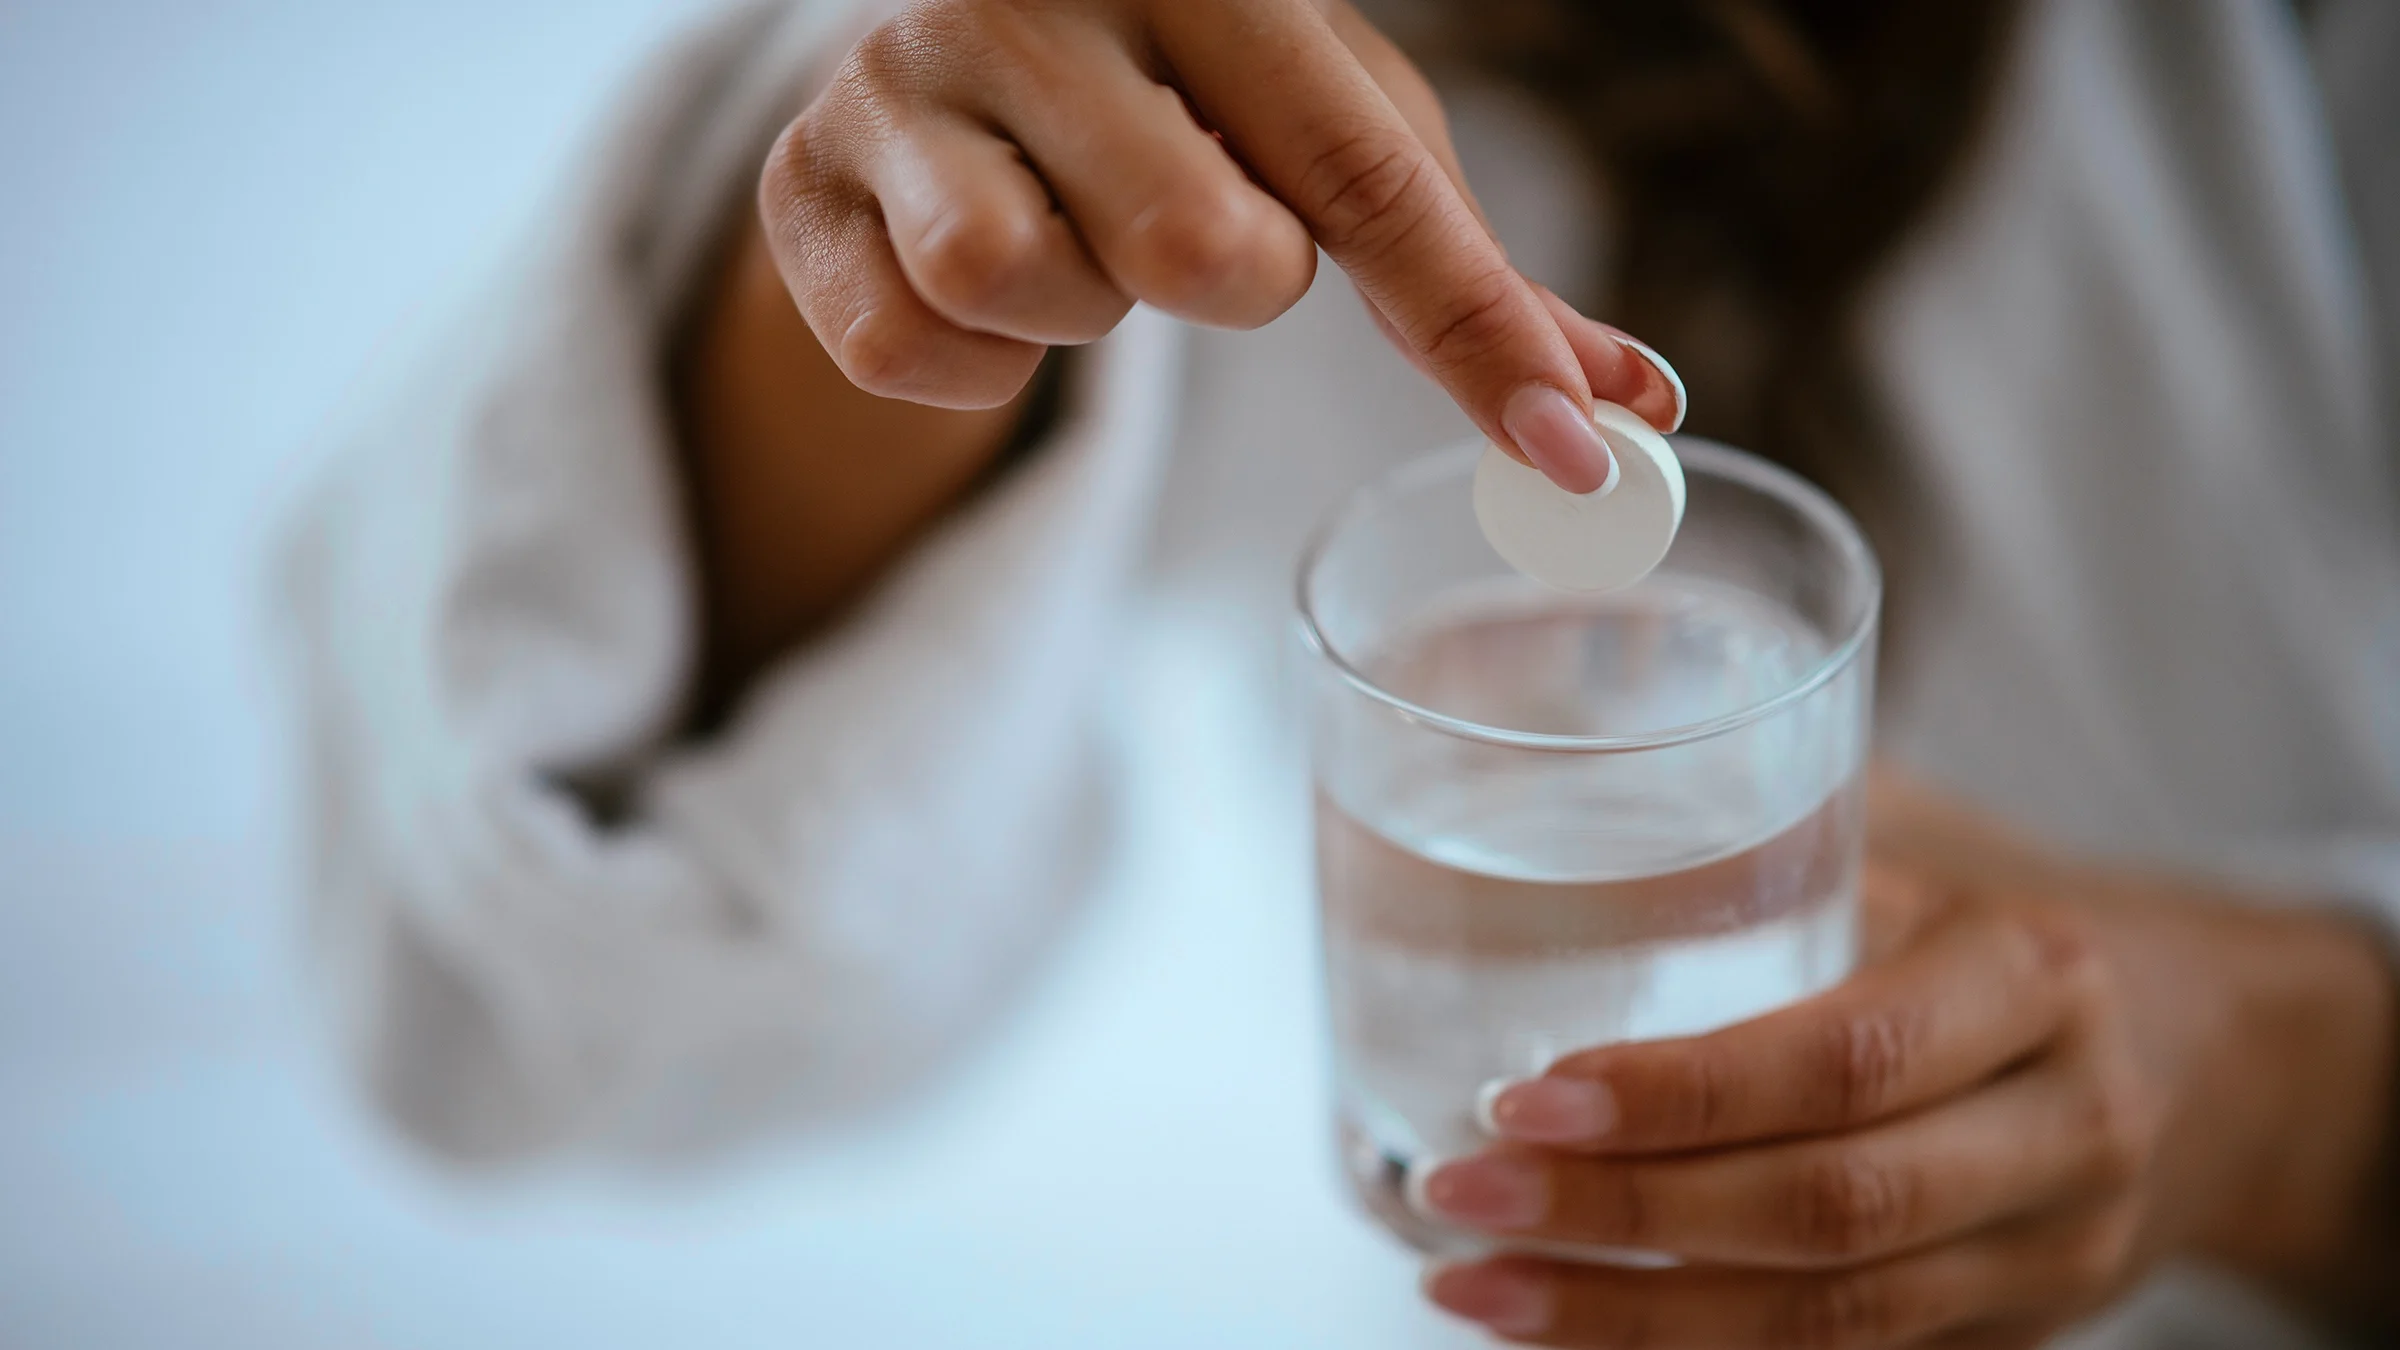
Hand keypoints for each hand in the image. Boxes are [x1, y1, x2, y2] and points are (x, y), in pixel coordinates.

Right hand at [758, 0, 1681, 490]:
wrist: (953, 47)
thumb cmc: (1184, 93)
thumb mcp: (1331, 136)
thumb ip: (1467, 274)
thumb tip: (1635, 409)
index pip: (1368, 172)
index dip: (1475, 328)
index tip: (1570, 456)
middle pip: (1195, 245)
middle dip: (1232, 283)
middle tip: (1199, 224)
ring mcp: (895, 80)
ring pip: (1026, 285)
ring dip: (1086, 315)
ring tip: (1079, 238)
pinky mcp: (801, 184)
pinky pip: (911, 352)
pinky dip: (973, 369)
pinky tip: (986, 290)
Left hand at [1412, 775, 2397, 1347]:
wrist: (2218, 1055)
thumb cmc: (2015, 924)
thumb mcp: (1933, 847)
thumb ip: (1780, 817)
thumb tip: (1560, 748)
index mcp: (2034, 979)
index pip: (1843, 1058)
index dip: (1677, 1094)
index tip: (1524, 1099)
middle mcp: (2063, 1130)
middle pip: (1826, 1210)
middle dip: (1621, 1219)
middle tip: (1458, 1196)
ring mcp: (2051, 1256)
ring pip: (1826, 1320)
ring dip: (1628, 1320)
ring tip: (1473, 1285)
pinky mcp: (2015, 1335)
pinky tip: (1569, 1333)